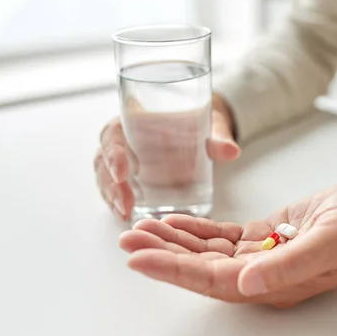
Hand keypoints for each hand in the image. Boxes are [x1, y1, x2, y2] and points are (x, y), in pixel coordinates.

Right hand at [94, 95, 239, 220]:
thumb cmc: (197, 119)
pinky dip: (116, 202)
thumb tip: (232, 151)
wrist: (198, 123)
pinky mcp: (128, 175)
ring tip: (124, 215)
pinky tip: (124, 216)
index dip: (114, 154)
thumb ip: (217, 138)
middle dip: (111, 185)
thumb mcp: (210, 124)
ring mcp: (123, 158)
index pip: (113, 135)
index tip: (123, 174)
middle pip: (104, 161)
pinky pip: (114, 188)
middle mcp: (122, 139)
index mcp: (133, 120)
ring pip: (105, 177)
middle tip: (125, 205)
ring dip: (111, 197)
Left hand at [119, 184, 336, 307]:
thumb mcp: (330, 240)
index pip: (213, 281)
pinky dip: (196, 229)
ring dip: (174, 241)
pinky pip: (222, 237)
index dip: (173, 270)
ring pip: (208, 253)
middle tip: (128, 240)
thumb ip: (289, 265)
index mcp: (275, 283)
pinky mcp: (264, 237)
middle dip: (163, 256)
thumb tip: (245, 285)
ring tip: (141, 228)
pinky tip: (175, 222)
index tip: (138, 257)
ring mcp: (262, 257)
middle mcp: (263, 275)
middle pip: (202, 269)